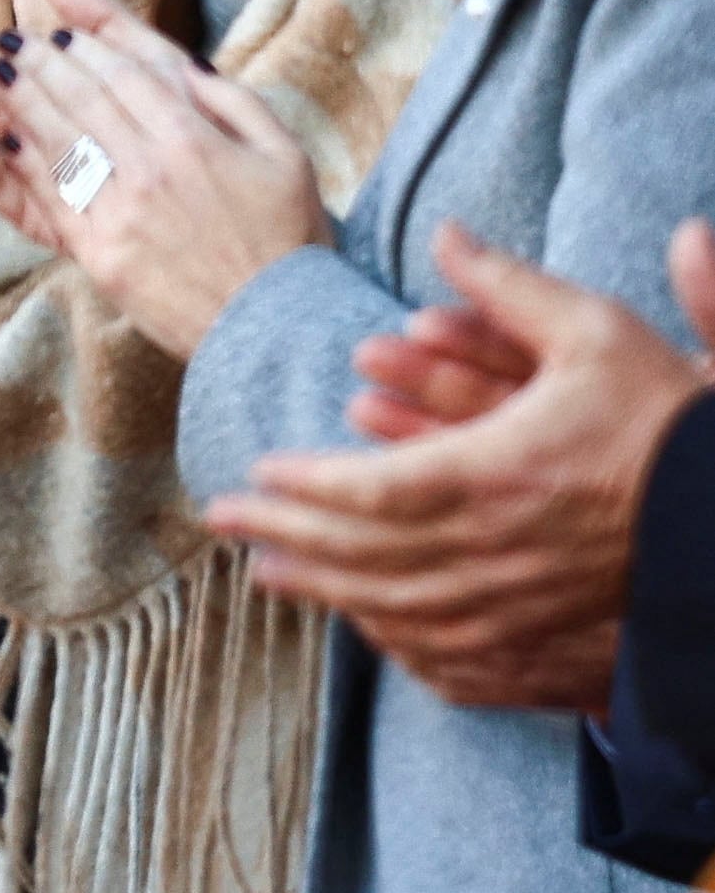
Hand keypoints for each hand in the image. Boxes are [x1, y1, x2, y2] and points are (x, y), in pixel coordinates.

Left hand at [0, 0, 326, 354]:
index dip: (88, 43)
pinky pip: (51, 195)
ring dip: (20, 99)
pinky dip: (20, 160)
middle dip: (40, 61)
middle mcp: (151, 168)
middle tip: (10, 38)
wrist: (277, 331)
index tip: (59, 25)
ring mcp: (121, 212)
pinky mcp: (100, 253)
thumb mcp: (285, 156)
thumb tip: (182, 63)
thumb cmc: (289, 239)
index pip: (127, 73)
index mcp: (196, 140)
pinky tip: (0, 134)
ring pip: (58, 138)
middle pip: (82, 97)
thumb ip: (232, 103)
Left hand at [200, 222, 714, 712]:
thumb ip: (512, 287)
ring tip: (267, 571)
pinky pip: (456, 660)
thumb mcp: (600, 336)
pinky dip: (400, 643)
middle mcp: (497, 554)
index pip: (369, 489)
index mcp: (495, 477)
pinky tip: (367, 625)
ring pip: (398, 611)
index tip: (256, 469)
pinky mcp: (552, 650)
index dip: (305, 485)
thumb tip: (447, 232)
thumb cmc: (672, 426)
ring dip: (324, 592)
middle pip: (363, 554)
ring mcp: (523, 613)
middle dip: (284, 535)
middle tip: (223, 521)